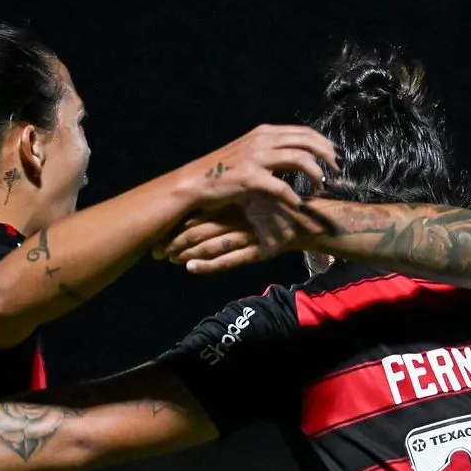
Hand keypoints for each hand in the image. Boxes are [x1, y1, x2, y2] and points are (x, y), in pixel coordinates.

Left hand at [158, 202, 321, 272]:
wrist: (314, 221)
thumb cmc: (284, 212)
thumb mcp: (257, 202)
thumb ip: (234, 206)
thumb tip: (204, 212)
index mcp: (236, 203)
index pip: (200, 213)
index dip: (178, 224)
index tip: (158, 233)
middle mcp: (239, 217)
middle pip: (200, 228)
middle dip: (175, 240)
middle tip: (155, 251)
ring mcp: (249, 234)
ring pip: (212, 243)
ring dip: (188, 252)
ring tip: (169, 259)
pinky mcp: (260, 250)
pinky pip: (232, 259)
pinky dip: (210, 264)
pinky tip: (192, 268)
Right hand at [176, 125, 336, 209]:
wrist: (195, 182)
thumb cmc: (225, 170)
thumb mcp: (252, 152)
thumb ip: (274, 151)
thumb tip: (302, 157)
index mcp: (265, 132)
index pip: (304, 132)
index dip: (324, 144)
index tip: (335, 157)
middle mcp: (262, 140)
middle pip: (308, 142)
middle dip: (327, 156)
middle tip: (336, 171)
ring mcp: (256, 157)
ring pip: (300, 160)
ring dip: (316, 175)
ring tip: (321, 187)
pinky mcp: (250, 177)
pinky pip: (282, 187)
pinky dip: (294, 197)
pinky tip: (299, 205)